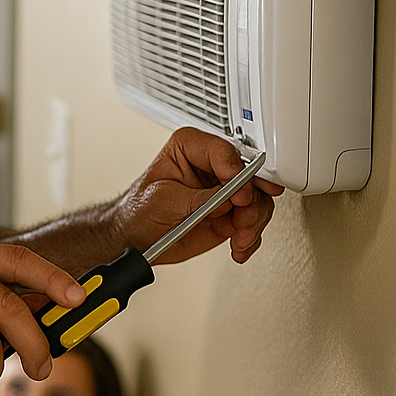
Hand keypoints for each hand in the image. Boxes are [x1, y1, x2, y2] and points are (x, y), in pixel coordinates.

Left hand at [114, 128, 284, 263]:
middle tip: (243, 219)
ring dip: (252, 222)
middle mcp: (212, 166)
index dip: (236, 173)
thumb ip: (199, 197)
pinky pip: (254, 221)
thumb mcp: (164, 200)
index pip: (224, 151)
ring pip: (258, 200)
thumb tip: (229, 196)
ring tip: (239, 238)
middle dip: (251, 201)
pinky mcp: (231, 213)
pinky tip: (238, 247)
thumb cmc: (141, 209)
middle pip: (250, 175)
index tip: (239, 195)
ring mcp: (225, 190)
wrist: (138, 237)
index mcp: (190, 148)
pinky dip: (250, 237)